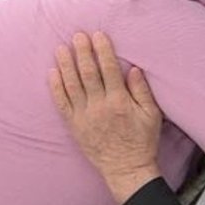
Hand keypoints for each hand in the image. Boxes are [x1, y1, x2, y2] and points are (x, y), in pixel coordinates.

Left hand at [49, 31, 162, 203]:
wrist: (126, 168)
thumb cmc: (142, 141)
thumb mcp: (152, 115)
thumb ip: (142, 91)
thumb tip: (133, 69)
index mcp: (119, 102)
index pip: (108, 69)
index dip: (102, 51)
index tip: (98, 35)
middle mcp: (99, 107)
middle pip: (88, 73)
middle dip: (82, 52)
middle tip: (77, 35)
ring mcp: (84, 117)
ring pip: (72, 85)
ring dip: (66, 65)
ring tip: (61, 48)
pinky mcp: (74, 126)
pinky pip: (62, 103)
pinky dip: (56, 87)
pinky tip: (53, 73)